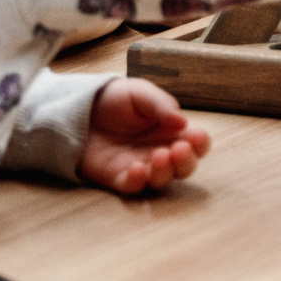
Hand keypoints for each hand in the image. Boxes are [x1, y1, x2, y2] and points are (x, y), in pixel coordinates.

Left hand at [79, 77, 212, 194]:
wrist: (81, 108)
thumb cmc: (116, 99)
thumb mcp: (140, 92)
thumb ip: (161, 105)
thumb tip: (183, 122)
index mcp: (171, 130)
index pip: (196, 143)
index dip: (200, 143)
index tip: (195, 137)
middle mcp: (161, 151)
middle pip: (185, 167)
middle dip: (187, 162)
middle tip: (179, 149)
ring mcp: (141, 166)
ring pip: (162, 181)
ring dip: (165, 172)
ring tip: (159, 156)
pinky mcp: (118, 177)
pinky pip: (133, 187)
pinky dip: (138, 182)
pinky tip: (137, 168)